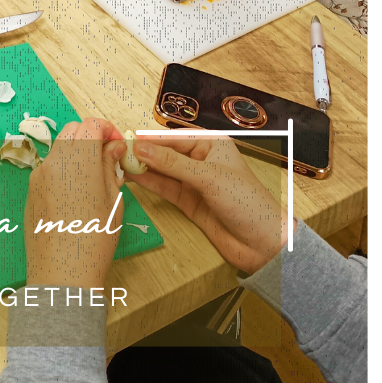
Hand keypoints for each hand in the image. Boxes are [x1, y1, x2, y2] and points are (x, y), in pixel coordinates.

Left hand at [24, 118, 126, 288]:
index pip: (91, 124)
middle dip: (91, 138)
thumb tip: (112, 147)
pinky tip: (75, 197)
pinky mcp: (30, 190)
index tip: (117, 145)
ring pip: (60, 150)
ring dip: (77, 154)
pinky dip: (64, 171)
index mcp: (78, 159)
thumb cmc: (95, 238)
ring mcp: (38, 175)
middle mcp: (54, 160)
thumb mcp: (113, 201)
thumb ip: (110, 167)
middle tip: (107, 161)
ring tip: (94, 181)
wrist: (62, 273)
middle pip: (72, 132)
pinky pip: (49, 169)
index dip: (107, 129)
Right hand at [133, 134, 286, 274]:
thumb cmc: (248, 203)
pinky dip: (148, 183)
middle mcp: (200, 160)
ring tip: (119, 164)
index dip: (149, 140)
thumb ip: (173, 164)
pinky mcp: (188, 202)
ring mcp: (193, 182)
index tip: (127, 141)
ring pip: (161, 171)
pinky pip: (164, 188)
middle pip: (165, 153)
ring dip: (142, 168)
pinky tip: (133, 178)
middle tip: (118, 152)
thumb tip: (142, 149)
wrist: (263, 244)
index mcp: (211, 144)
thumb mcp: (208, 178)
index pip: (172, 138)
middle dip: (143, 153)